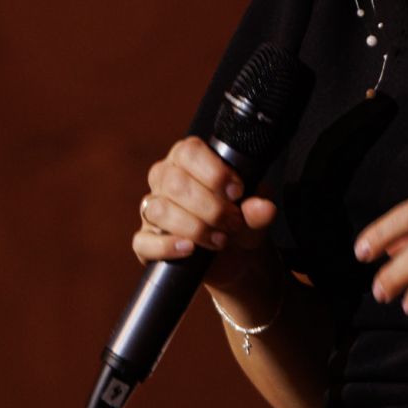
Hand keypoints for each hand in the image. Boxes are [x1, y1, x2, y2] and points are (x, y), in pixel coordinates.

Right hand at [133, 136, 277, 291]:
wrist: (234, 256)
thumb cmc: (240, 222)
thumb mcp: (255, 214)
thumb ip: (258, 209)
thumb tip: (264, 208)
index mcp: (188, 159)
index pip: (188, 151)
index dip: (214, 172)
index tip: (237, 192)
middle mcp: (165, 178)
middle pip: (175, 183)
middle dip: (210, 207)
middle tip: (233, 222)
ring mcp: (151, 209)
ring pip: (159, 210)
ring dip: (195, 227)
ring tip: (220, 240)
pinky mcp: (145, 240)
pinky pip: (143, 241)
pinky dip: (167, 246)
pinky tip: (189, 249)